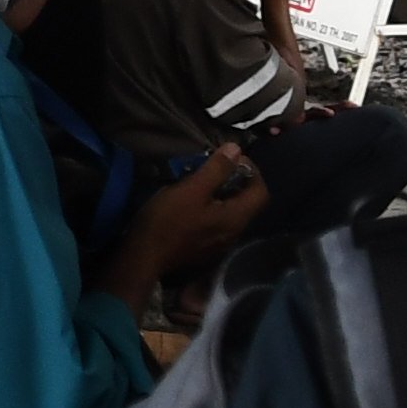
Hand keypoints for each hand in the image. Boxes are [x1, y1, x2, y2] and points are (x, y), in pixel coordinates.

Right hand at [98, 141, 271, 303]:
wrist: (145, 258)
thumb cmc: (168, 221)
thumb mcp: (191, 189)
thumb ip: (216, 170)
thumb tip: (236, 149)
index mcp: (236, 217)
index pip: (261, 192)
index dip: (253, 171)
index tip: (233, 158)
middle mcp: (235, 233)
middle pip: (248, 204)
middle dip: (237, 182)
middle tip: (214, 168)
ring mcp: (221, 244)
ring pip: (232, 214)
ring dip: (223, 196)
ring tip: (201, 184)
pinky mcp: (206, 250)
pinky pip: (219, 224)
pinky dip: (213, 209)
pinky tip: (192, 206)